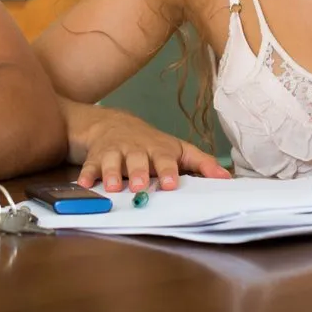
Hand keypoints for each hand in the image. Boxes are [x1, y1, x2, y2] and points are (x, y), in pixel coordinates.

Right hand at [73, 106, 230, 192]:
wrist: (114, 123)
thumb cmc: (152, 143)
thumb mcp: (178, 149)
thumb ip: (202, 164)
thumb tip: (227, 179)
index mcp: (158, 149)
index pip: (165, 159)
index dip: (167, 171)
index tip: (170, 183)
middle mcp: (136, 149)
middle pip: (137, 160)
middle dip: (137, 172)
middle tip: (139, 187)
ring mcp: (114, 152)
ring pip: (112, 161)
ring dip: (111, 173)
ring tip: (112, 187)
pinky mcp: (96, 157)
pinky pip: (89, 165)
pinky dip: (86, 174)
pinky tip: (83, 183)